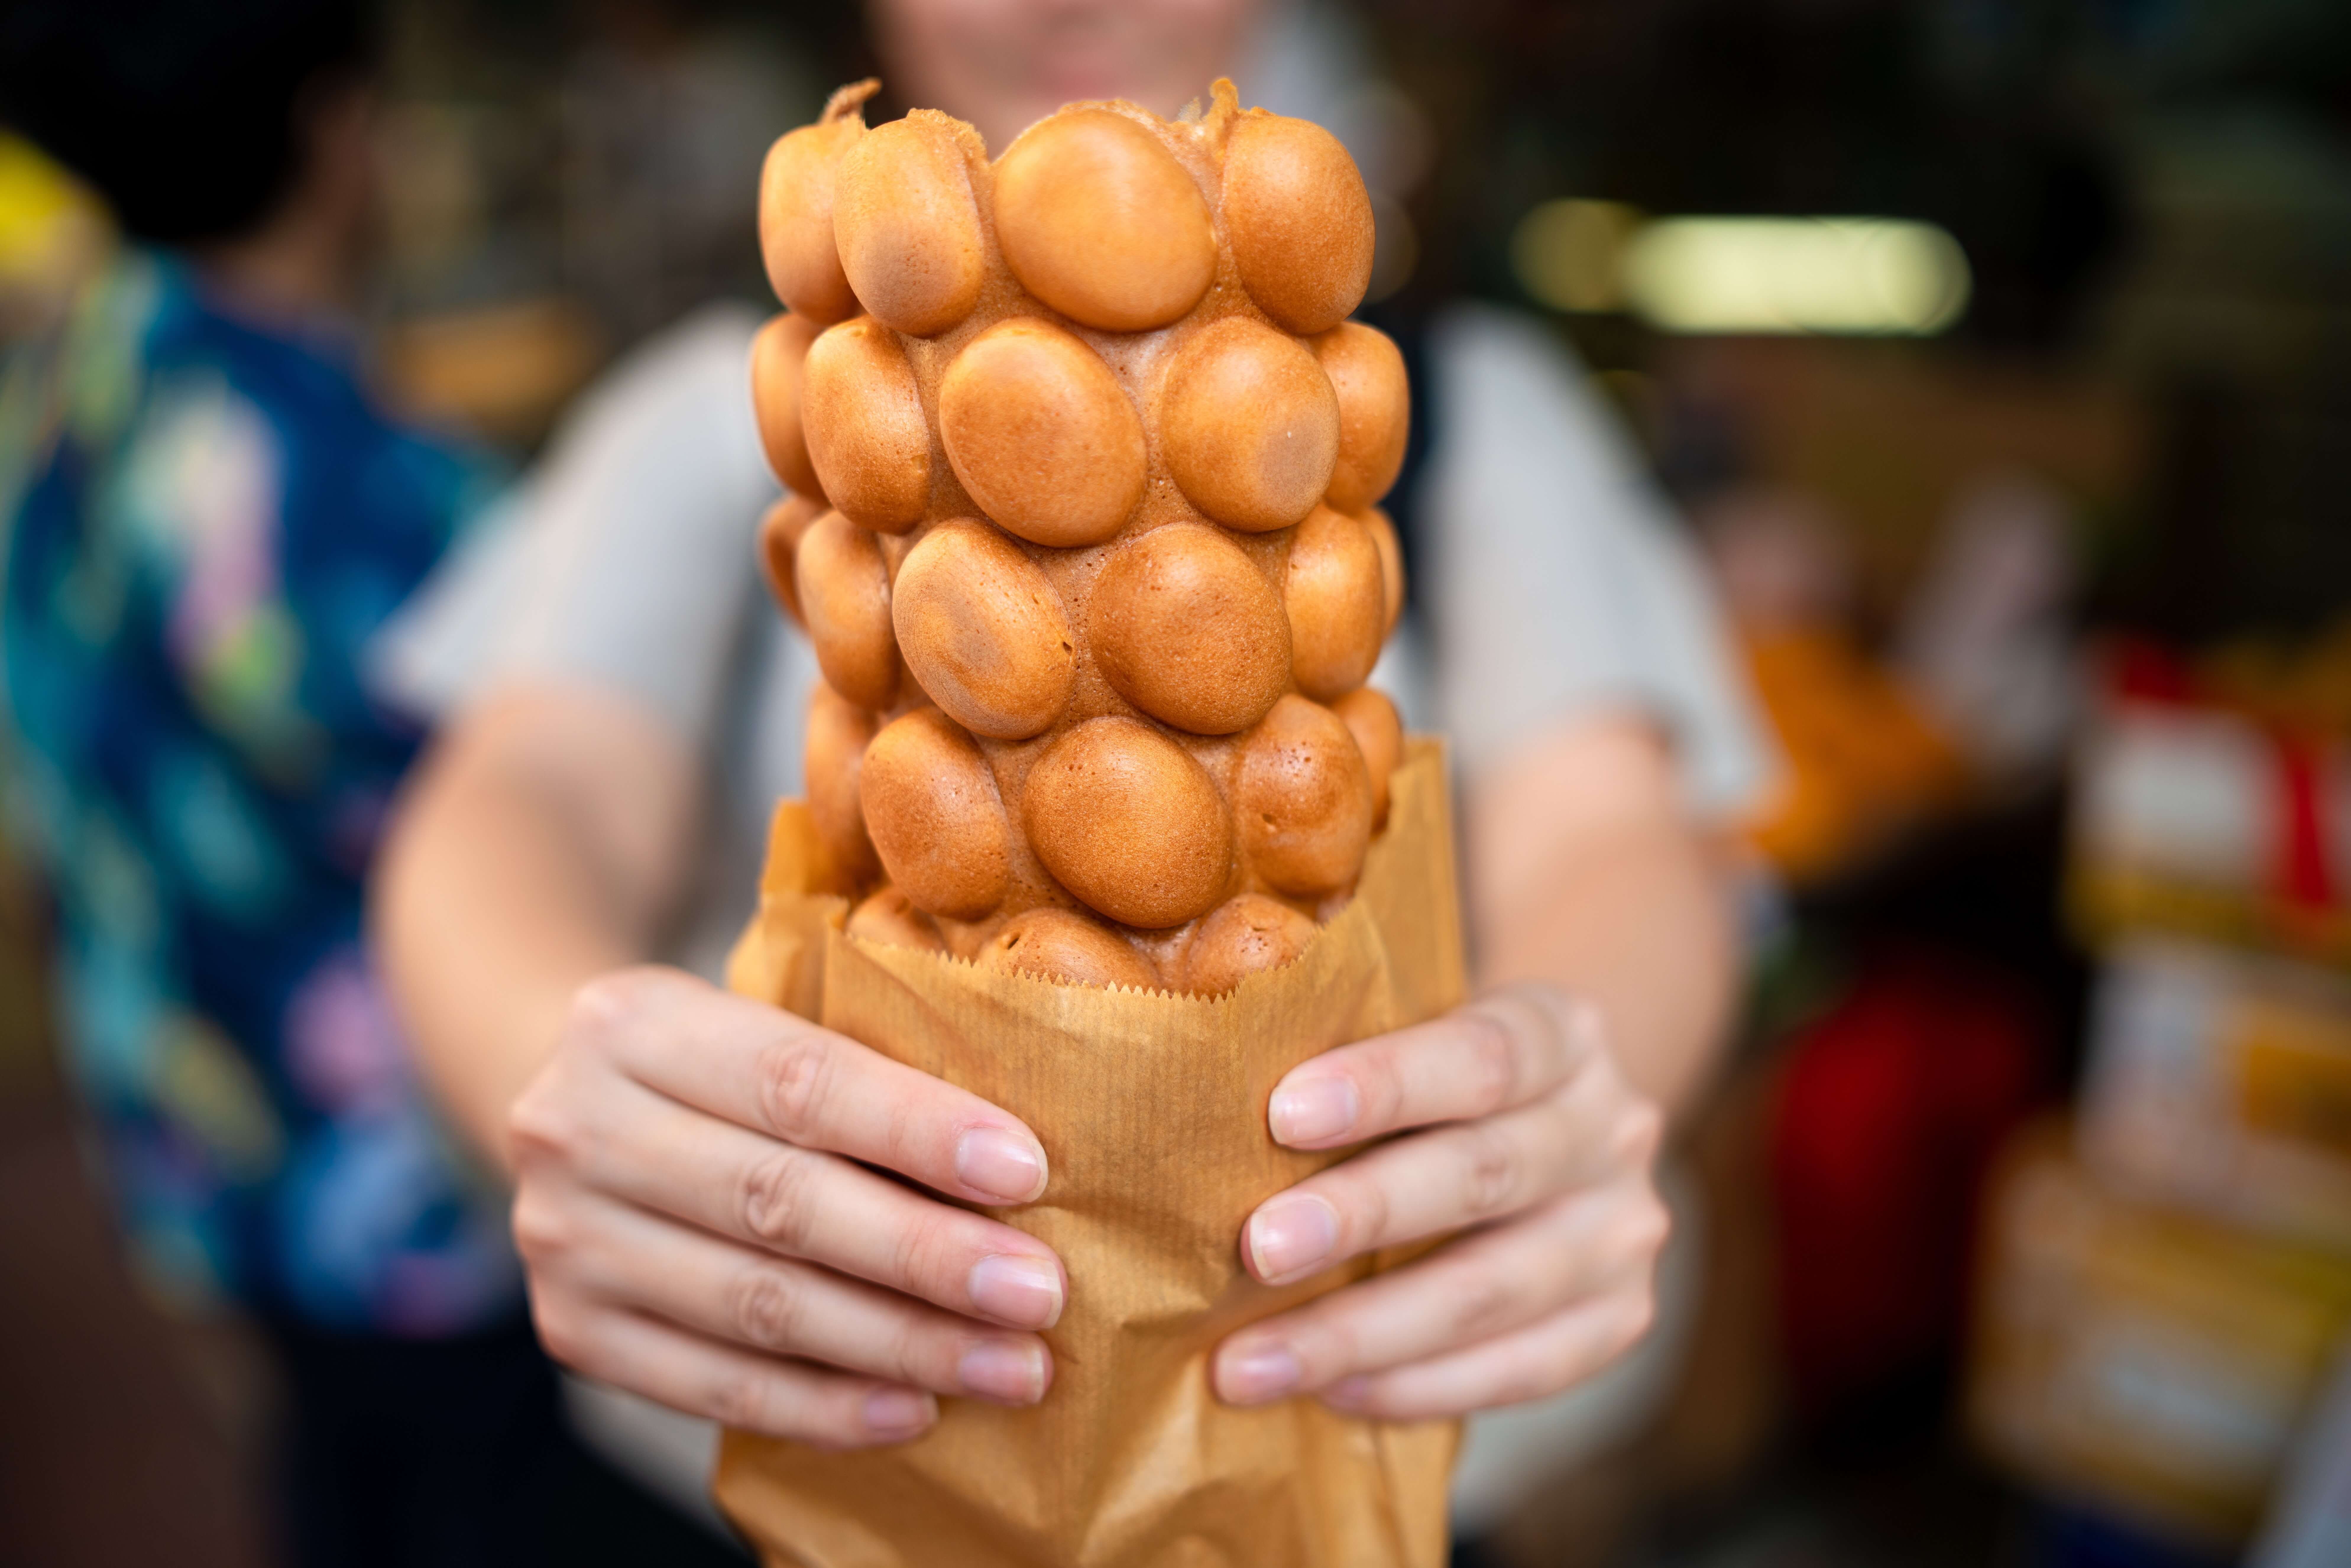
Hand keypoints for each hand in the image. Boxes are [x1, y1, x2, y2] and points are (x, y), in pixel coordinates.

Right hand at [508, 966, 1067, 1447]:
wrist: (569, 1109)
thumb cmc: (714, 1065)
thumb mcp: (759, 1020)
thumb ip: (858, 1072)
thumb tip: (1014, 1164)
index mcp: (635, 1023)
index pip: (798, 1082)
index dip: (915, 1131)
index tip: (1024, 1173)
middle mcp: (578, 1127)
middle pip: (780, 1203)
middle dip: (925, 1255)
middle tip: (1036, 1293)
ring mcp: (565, 1239)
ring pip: (758, 1307)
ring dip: (899, 1345)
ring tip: (1009, 1366)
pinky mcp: (572, 1330)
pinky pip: (713, 1387)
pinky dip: (822, 1407)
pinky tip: (913, 1411)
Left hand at [1211, 984, 1668, 1419]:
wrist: (1552, 1122)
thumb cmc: (1443, 1076)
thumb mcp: (1422, 1029)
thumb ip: (1351, 1055)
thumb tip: (1203, 1104)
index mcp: (1564, 1031)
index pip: (1482, 1053)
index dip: (1386, 1085)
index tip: (1282, 1114)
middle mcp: (1612, 1127)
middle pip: (1486, 1173)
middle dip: (1363, 1215)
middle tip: (1256, 1249)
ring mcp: (1623, 1231)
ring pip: (1494, 1290)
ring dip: (1363, 1331)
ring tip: (1249, 1362)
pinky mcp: (1620, 1318)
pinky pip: (1519, 1369)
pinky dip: (1417, 1386)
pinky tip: (1329, 1393)